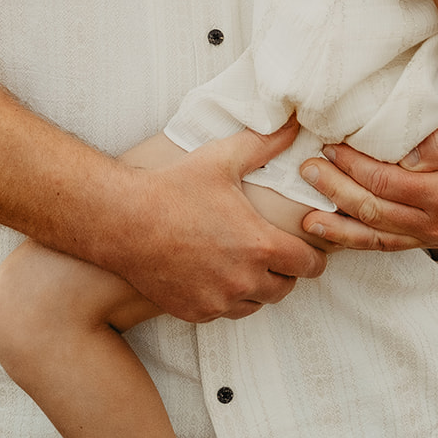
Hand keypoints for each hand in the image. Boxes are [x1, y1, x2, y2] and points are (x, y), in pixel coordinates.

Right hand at [104, 121, 326, 322]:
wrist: (124, 221)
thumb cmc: (174, 188)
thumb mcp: (222, 159)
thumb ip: (264, 144)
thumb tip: (294, 125)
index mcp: (259, 245)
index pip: (308, 265)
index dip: (313, 256)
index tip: (306, 248)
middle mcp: (244, 280)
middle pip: (285, 288)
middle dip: (285, 271)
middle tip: (273, 252)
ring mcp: (219, 300)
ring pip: (256, 303)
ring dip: (257, 287)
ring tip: (244, 262)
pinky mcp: (196, 312)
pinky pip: (225, 311)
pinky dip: (227, 297)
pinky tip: (216, 274)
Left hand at [298, 114, 437, 250]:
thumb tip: (406, 157)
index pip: (385, 182)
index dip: (353, 165)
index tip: (330, 146)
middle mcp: (437, 223)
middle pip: (373, 211)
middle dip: (335, 190)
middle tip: (306, 169)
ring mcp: (431, 237)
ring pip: (375, 237)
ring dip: (337, 226)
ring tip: (306, 217)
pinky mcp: (427, 241)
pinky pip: (385, 245)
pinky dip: (356, 242)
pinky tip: (331, 235)